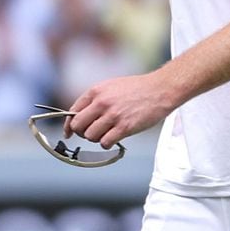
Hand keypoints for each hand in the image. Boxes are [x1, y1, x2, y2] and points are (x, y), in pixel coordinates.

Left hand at [65, 71, 180, 149]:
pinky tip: (114, 138)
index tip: (69, 133)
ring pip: (90, 136)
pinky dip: (107, 143)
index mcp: (96, 91)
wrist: (160, 89)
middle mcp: (101, 103)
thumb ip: (96, 99)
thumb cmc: (138, 88)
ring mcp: (112, 115)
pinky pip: (105, 143)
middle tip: (92, 133)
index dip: (69, 125)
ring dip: (96, 139)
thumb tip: (81, 116)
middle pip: (78, 126)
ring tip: (107, 134)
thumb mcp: (112, 86)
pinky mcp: (124, 127)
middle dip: (82, 133)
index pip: (73, 112)